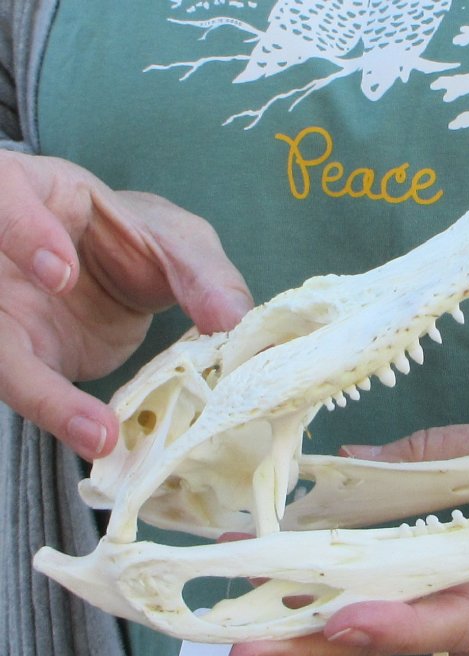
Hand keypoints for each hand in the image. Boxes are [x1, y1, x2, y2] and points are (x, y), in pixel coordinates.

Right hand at [0, 150, 252, 459]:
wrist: (116, 269)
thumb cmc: (137, 240)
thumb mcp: (178, 243)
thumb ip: (204, 274)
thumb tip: (235, 321)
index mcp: (35, 193)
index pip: (5, 194)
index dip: (22, 231)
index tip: (61, 273)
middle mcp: (0, 253)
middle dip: (11, 340)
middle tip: (72, 373)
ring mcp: (4, 310)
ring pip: (2, 357)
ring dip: (45, 400)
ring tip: (100, 436)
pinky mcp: (21, 356)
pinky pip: (31, 390)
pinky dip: (65, 418)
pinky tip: (103, 440)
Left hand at [227, 417, 468, 655]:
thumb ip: (439, 454)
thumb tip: (356, 459)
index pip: (447, 615)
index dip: (393, 624)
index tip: (340, 621)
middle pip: (390, 640)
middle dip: (313, 648)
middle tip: (240, 654)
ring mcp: (460, 617)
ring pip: (380, 638)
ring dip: (310, 635)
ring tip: (240, 630)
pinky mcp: (451, 609)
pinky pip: (389, 619)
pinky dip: (336, 615)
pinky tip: (288, 603)